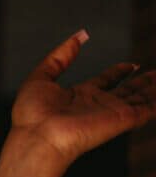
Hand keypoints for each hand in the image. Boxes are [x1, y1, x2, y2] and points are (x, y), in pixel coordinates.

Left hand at [11, 30, 155, 164]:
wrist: (38, 139)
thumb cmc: (32, 115)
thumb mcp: (40, 77)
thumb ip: (59, 57)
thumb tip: (78, 37)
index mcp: (80, 95)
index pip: (105, 81)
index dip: (118, 72)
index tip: (129, 65)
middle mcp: (98, 104)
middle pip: (127, 90)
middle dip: (143, 81)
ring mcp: (111, 112)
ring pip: (141, 98)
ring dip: (154, 89)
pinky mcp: (121, 120)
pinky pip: (147, 110)